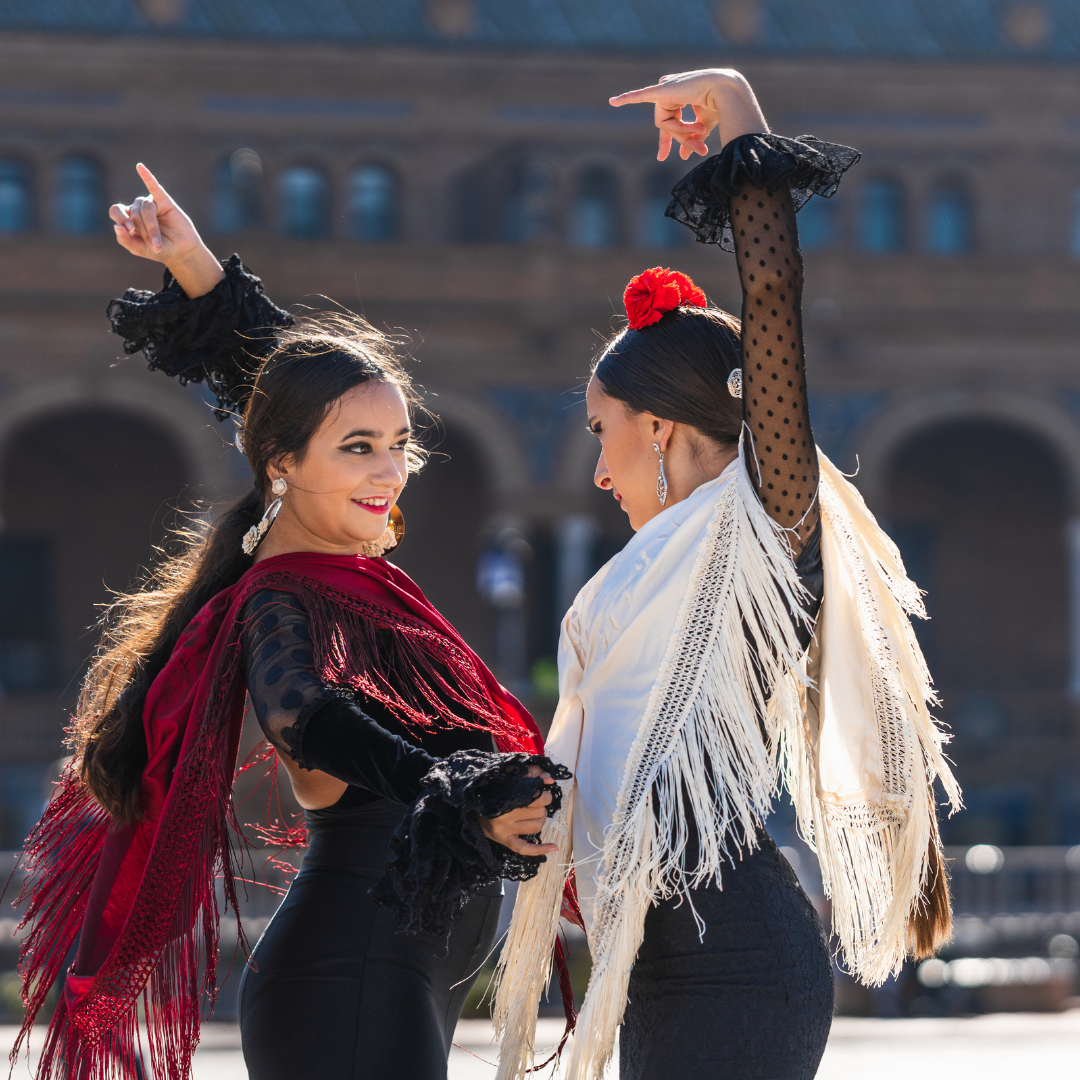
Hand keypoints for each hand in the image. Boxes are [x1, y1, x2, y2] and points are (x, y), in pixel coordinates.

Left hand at [109, 163, 224, 298]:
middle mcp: (138, 208)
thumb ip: (125, 240)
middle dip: (143, 230)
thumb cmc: (159, 250)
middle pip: (133, 212)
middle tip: (152, 244)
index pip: (116, 210)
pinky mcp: (164, 201)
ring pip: (145, 208)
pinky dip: (147, 177)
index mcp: (128, 217)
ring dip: (151, 227)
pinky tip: (140, 167)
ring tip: (158, 243)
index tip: (130, 231)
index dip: (121, 218)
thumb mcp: (139, 249)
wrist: (181, 252)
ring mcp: (151, 203)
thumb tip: (116, 226)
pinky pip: (154, 187)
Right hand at [478, 765, 559, 857]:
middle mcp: (505, 815)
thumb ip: (532, 773)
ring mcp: (504, 830)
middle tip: (536, 802)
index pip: (538, 798)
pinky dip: (540, 849)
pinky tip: (554, 847)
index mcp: (507, 796)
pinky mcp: (504, 841)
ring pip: (536, 827)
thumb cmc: (494, 788)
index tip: (541, 792)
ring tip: (536, 814)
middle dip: (542, 807)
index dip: (545, 795)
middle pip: (539, 813)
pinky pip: (524, 849)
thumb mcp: (511, 774)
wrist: (471, 804)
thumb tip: (550, 780)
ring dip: (541, 820)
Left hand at [609, 68, 768, 161]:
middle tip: (699, 148)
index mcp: (678, 96)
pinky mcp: (662, 91)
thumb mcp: (702, 125)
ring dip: (683, 131)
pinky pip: (640, 96)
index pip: (668, 122)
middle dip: (682, 138)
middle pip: (667, 124)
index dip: (667, 141)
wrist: (726, 91)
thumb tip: (684, 155)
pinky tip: (613, 102)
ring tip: (700, 129)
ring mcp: (664, 89)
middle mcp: (669, 90)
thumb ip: (692, 138)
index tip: (662, 157)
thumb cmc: (719, 105)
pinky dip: (627, 99)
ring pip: (665, 122)